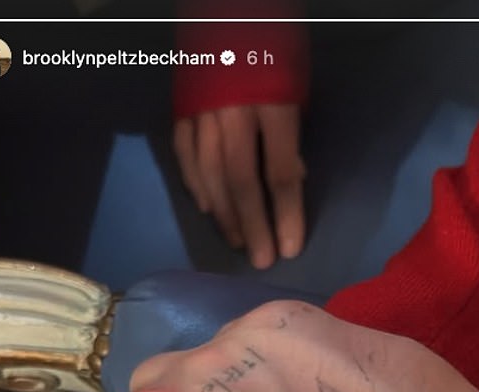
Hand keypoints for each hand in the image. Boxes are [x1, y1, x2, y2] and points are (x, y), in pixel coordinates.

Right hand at [173, 104, 305, 267]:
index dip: (286, 213)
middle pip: (241, 179)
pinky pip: (184, 153)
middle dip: (252, 224)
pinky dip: (194, 183)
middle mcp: (233, 109)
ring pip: (209, 172)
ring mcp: (202, 109)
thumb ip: (290, 133)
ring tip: (237, 242)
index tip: (290, 248)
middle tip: (261, 260)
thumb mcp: (297, 88)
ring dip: (224, 213)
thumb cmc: (278, 45)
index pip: (280, 171)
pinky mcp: (181, 107)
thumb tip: (291, 178)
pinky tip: (206, 209)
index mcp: (272, 103)